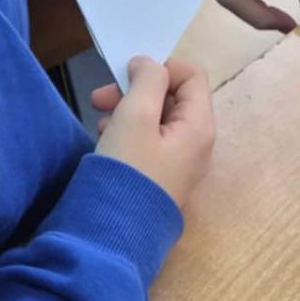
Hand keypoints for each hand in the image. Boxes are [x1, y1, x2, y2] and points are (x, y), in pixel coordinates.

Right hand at [93, 57, 214, 208]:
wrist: (114, 235)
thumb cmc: (128, 169)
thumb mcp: (136, 115)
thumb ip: (147, 80)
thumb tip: (149, 64)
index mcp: (199, 126)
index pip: (193, 76)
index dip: (162, 67)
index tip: (128, 73)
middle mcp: (197, 144)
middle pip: (173, 97)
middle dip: (137, 90)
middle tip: (100, 96)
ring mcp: (180, 163)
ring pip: (157, 119)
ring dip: (128, 109)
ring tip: (100, 119)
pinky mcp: (161, 177)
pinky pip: (150, 141)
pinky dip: (128, 131)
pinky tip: (106, 137)